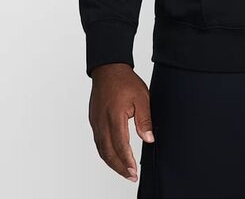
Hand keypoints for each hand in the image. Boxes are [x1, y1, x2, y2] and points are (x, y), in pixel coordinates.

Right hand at [88, 63, 154, 182]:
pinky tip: (113, 157)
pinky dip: (106, 153)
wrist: (108, 69)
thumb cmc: (125, 81)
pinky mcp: (94, 121)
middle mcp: (102, 122)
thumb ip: (145, 120)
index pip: (120, 146)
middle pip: (108, 153)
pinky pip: (98, 142)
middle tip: (130, 177)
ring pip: (101, 149)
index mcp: (114, 116)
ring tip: (123, 171)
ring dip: (112, 163)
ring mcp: (96, 122)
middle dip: (119, 168)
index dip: (126, 162)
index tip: (133, 172)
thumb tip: (149, 139)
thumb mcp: (142, 97)